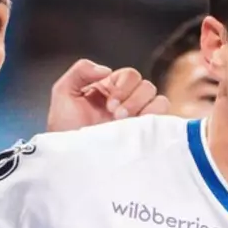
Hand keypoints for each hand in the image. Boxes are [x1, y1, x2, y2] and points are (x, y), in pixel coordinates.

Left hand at [46, 58, 169, 132]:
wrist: (70, 157)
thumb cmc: (64, 129)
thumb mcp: (63, 93)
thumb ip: (80, 71)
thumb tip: (106, 69)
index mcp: (111, 89)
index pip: (130, 75)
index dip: (123, 86)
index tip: (109, 104)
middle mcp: (127, 101)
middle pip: (146, 86)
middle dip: (133, 99)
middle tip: (116, 115)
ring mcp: (137, 119)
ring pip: (159, 100)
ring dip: (145, 108)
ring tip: (125, 123)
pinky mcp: (144, 135)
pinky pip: (163, 120)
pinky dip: (156, 119)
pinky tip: (138, 128)